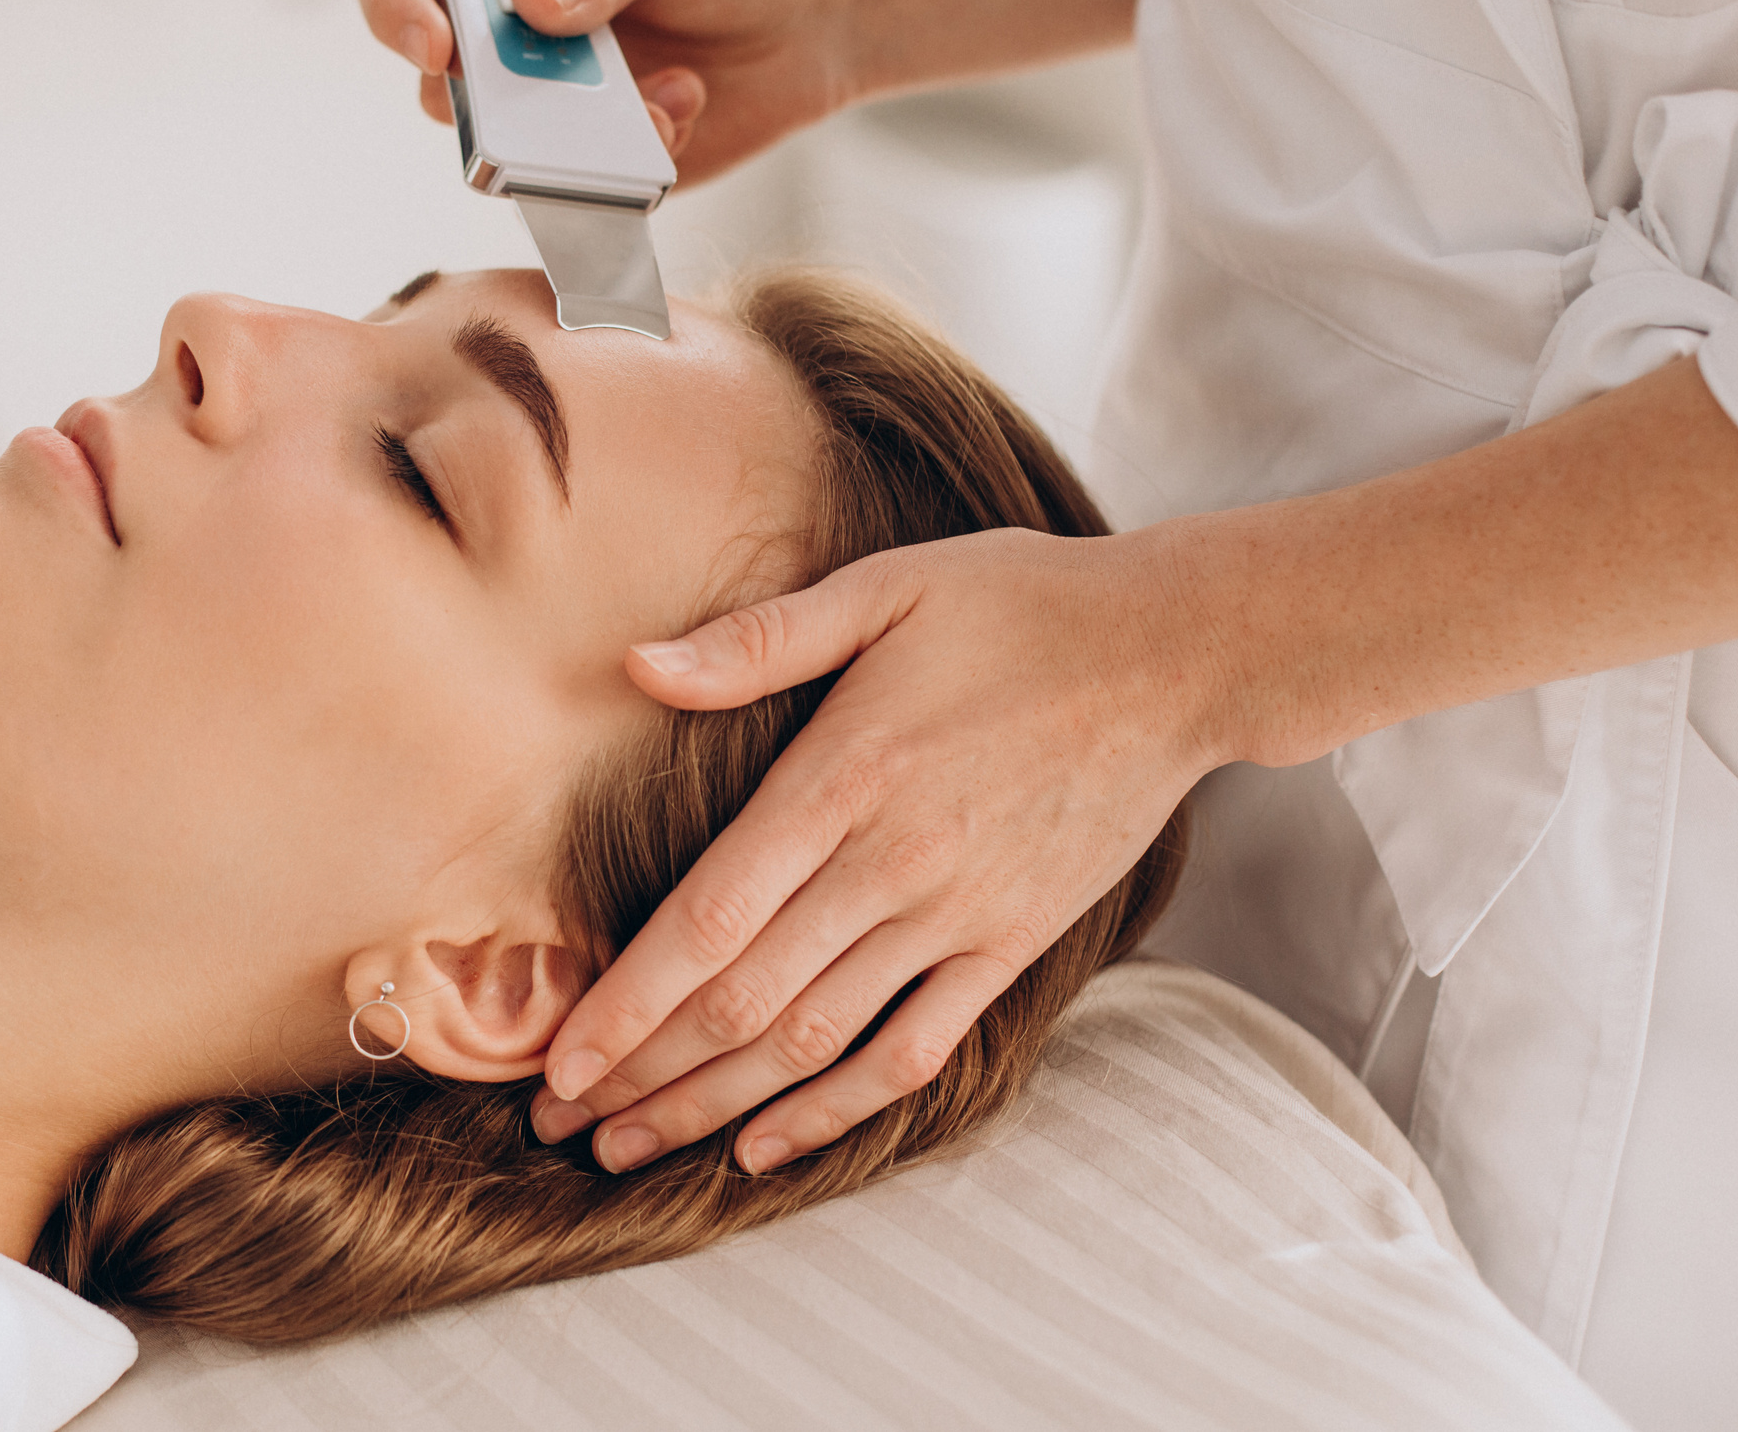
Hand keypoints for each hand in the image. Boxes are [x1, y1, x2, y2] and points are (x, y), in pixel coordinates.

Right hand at [347, 0, 855, 185]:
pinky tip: (686, 104)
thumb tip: (528, 1)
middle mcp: (509, 39)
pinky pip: (582, 191)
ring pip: (509, 153)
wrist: (817, 21)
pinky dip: (633, 158)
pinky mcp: (597, 169)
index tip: (435, 41)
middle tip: (555, 87)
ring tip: (661, 93)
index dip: (392, 5)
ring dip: (573, 134)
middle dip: (491, 97)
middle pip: (441, 83)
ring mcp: (549, 110)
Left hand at [532, 526, 1225, 1173]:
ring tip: (631, 1148)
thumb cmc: (1020, 605)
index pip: (709, 919)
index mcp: (844, 778)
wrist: (1180, 655)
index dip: (627, 1003)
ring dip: (714, 1105)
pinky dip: (835, 1110)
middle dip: (642, 1075)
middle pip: (743, 1002)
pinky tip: (766, 1145)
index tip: (557, 1060)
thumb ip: (756, 640)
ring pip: (814, 1042)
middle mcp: (892, 866)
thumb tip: (634, 665)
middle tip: (557, 1123)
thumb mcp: (885, 587)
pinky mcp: (1009, 946)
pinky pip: (913, 1052)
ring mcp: (956, 918)